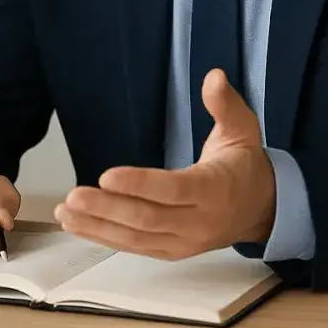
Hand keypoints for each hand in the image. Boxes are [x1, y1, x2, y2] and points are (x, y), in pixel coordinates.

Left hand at [54, 69, 275, 259]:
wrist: (262, 209)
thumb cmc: (244, 164)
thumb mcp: (243, 129)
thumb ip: (225, 104)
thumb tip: (213, 76)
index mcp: (215, 189)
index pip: (174, 189)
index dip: (140, 184)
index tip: (105, 175)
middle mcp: (199, 221)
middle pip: (148, 219)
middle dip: (107, 209)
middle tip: (73, 196)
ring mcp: (184, 242)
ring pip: (137, 238)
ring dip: (97, 226)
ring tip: (64, 213)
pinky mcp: (171, 251)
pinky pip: (135, 247)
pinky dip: (104, 238)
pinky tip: (77, 226)